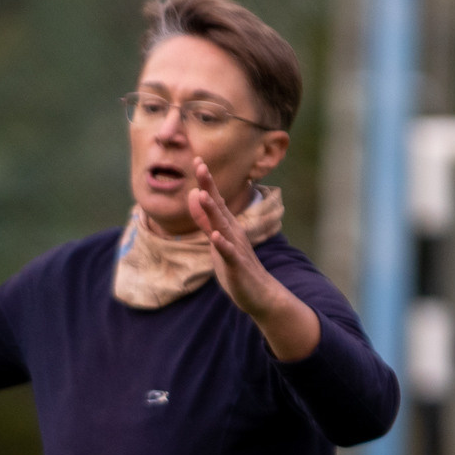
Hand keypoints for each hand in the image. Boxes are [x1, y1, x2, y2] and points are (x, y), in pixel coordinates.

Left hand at [186, 157, 319, 361]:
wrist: (260, 293)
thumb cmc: (237, 268)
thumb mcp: (217, 242)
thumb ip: (206, 221)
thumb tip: (195, 198)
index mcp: (227, 227)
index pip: (215, 200)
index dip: (206, 182)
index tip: (197, 160)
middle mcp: (232, 232)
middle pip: (218, 206)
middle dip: (208, 186)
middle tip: (199, 165)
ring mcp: (236, 248)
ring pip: (223, 226)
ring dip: (213, 211)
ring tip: (202, 194)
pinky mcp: (237, 265)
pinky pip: (229, 253)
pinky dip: (222, 244)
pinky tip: (215, 236)